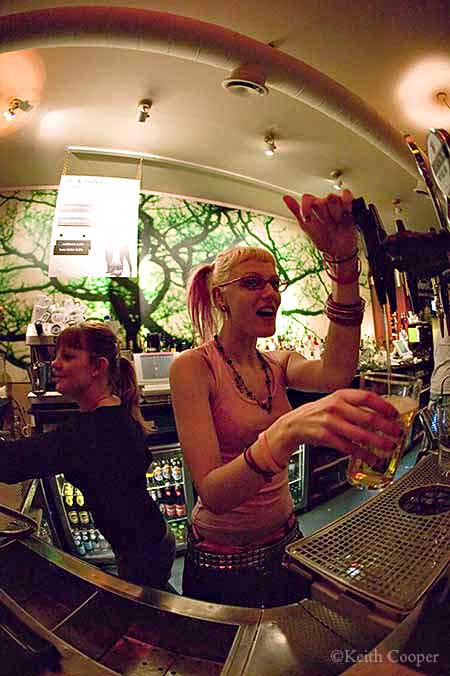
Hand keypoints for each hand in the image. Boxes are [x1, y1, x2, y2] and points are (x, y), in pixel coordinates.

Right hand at [271, 388, 402, 463]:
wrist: (293, 424)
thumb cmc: (318, 414)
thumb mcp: (334, 402)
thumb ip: (354, 406)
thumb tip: (381, 414)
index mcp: (341, 395)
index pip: (367, 397)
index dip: (383, 406)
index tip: (395, 414)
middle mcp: (336, 407)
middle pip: (367, 417)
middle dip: (387, 427)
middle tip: (398, 433)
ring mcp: (330, 422)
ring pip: (360, 435)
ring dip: (379, 442)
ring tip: (390, 447)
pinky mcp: (326, 437)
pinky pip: (350, 447)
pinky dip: (364, 454)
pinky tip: (372, 458)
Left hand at [283, 189, 356, 259]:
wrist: (337, 250)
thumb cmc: (322, 239)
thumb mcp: (306, 226)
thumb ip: (296, 210)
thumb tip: (285, 197)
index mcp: (312, 207)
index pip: (307, 198)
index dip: (307, 208)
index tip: (308, 219)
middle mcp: (324, 204)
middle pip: (322, 201)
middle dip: (323, 216)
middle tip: (326, 224)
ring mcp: (336, 204)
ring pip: (333, 198)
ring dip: (334, 213)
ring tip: (336, 222)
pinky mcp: (349, 206)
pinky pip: (347, 195)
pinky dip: (346, 201)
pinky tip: (345, 212)